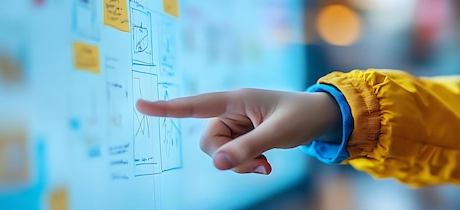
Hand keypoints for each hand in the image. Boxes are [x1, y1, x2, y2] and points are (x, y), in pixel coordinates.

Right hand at [136, 88, 340, 174]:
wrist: (319, 119)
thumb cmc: (301, 116)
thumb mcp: (276, 133)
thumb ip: (247, 149)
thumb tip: (217, 164)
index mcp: (236, 99)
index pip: (196, 104)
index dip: (167, 107)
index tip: (140, 105)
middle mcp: (231, 111)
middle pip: (209, 141)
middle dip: (228, 157)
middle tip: (259, 163)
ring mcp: (236, 125)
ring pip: (220, 153)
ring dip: (240, 164)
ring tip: (265, 164)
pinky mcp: (242, 136)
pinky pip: (231, 156)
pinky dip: (245, 165)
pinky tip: (265, 165)